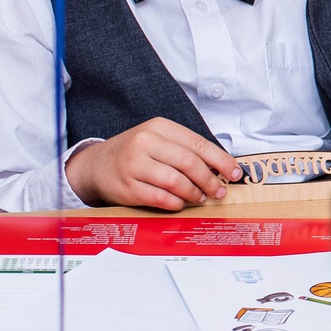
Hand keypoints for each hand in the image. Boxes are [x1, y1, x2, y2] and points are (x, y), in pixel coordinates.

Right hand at [64, 118, 240, 208]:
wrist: (95, 165)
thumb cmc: (134, 152)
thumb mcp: (158, 139)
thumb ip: (185, 148)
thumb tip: (221, 166)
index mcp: (159, 127)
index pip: (198, 144)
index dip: (221, 161)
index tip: (235, 173)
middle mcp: (145, 143)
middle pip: (189, 163)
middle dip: (210, 180)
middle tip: (220, 191)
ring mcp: (134, 165)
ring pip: (176, 181)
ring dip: (194, 193)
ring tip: (201, 197)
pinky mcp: (127, 187)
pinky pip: (161, 198)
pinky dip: (177, 203)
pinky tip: (182, 203)